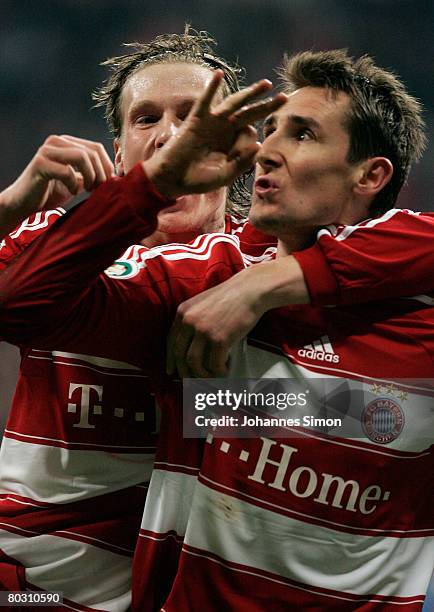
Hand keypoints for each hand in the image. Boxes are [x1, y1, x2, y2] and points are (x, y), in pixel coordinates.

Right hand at [1, 135, 113, 216]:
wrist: (25, 202)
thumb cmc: (52, 192)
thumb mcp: (77, 180)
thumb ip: (92, 174)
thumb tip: (117, 176)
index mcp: (66, 142)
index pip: (96, 148)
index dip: (107, 166)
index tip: (108, 184)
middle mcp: (56, 141)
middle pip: (92, 152)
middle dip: (101, 174)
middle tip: (98, 190)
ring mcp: (47, 150)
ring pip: (82, 157)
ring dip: (90, 176)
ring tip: (87, 190)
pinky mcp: (40, 164)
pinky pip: (67, 171)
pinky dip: (74, 184)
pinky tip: (72, 192)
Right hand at [144, 71, 286, 198]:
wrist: (173, 180)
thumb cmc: (198, 180)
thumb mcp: (225, 175)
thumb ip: (242, 163)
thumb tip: (258, 144)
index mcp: (232, 143)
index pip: (250, 135)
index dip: (247, 148)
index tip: (234, 161)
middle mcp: (224, 130)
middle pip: (249, 114)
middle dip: (266, 106)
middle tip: (284, 98)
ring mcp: (211, 123)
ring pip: (234, 104)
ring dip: (249, 93)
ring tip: (266, 85)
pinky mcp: (197, 120)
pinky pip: (205, 101)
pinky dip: (211, 88)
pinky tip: (219, 75)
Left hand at [166, 257, 308, 377]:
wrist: (249, 290)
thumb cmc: (230, 296)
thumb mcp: (203, 303)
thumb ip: (193, 319)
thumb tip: (190, 344)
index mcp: (183, 312)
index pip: (171, 341)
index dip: (171, 359)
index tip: (172, 370)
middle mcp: (189, 321)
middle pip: (179, 354)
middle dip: (183, 371)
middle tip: (189, 381)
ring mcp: (203, 330)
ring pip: (193, 362)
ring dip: (200, 374)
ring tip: (209, 376)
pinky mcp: (219, 339)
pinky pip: (214, 364)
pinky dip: (218, 372)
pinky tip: (224, 371)